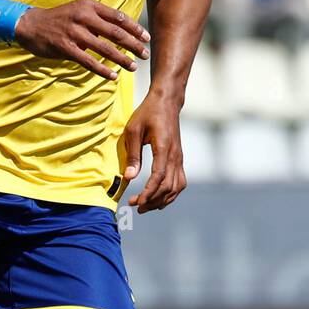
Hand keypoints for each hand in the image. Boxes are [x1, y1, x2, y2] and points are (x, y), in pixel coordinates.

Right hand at [14, 0, 149, 79]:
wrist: (31, 24)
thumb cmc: (60, 18)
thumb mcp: (80, 9)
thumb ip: (99, 17)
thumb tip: (123, 29)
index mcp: (89, 6)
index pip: (119, 17)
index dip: (135, 28)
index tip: (146, 38)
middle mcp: (83, 17)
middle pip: (116, 33)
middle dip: (134, 45)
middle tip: (145, 54)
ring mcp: (74, 33)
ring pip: (105, 48)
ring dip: (122, 59)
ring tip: (133, 66)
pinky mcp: (66, 48)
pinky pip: (89, 61)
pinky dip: (103, 70)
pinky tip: (113, 76)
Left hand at [123, 92, 185, 213]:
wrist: (166, 102)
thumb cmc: (148, 113)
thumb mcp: (133, 130)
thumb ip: (132, 154)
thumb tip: (129, 178)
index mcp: (163, 147)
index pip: (158, 176)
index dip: (148, 192)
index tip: (136, 202)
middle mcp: (175, 155)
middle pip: (168, 186)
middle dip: (152, 200)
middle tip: (135, 205)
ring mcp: (179, 158)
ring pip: (176, 187)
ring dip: (162, 199)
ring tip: (145, 205)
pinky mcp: (179, 159)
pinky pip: (179, 182)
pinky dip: (170, 194)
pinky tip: (158, 198)